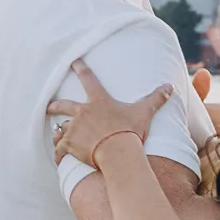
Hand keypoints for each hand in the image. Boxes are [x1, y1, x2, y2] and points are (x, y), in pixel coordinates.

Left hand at [48, 60, 173, 168]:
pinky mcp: (70, 145)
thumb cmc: (131, 130)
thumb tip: (171, 86)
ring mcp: (74, 129)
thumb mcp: (145, 112)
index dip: (80, 68)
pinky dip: (58, 154)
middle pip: (62, 106)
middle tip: (48, 107)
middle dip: (54, 106)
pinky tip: (58, 158)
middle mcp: (82, 112)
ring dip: (57, 132)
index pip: (88, 79)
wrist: (118, 151)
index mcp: (98, 101)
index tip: (72, 61)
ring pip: (60, 129)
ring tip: (55, 136)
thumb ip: (157, 98)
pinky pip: (60, 150)